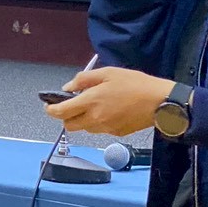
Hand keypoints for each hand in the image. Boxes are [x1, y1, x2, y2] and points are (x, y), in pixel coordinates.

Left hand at [43, 66, 174, 137]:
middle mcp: (95, 118)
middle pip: (69, 125)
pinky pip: (99, 129)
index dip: (51, 110)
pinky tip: (108, 111)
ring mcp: (106, 128)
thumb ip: (84, 80)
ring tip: (93, 105)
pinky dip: (97, 122)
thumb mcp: (107, 73)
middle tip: (71, 105)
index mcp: (91, 101)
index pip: (61, 112)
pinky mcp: (116, 133)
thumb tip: (68, 88)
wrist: (159, 102)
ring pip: (84, 128)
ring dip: (82, 120)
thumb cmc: (134, 84)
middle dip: (66, 116)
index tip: (48, 106)